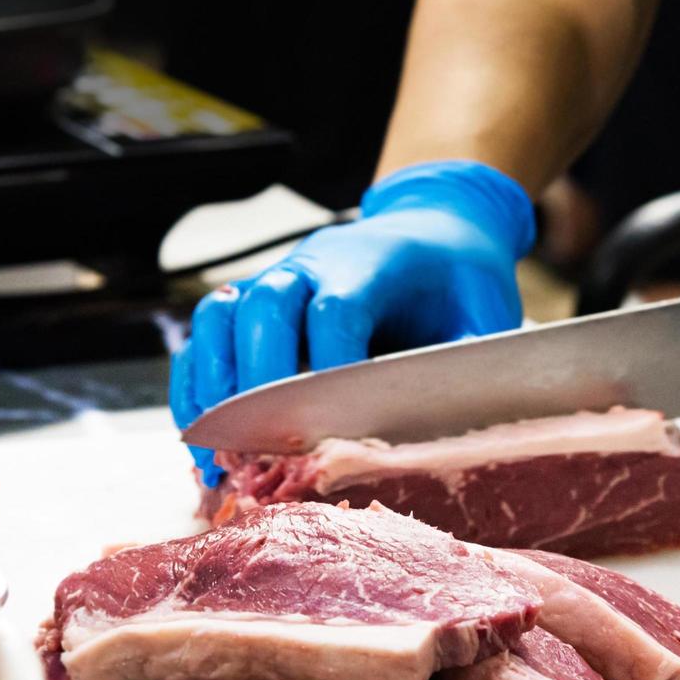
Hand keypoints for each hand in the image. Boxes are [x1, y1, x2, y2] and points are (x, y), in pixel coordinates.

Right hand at [171, 160, 535, 484]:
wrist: (434, 231)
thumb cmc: (457, 279)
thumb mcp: (484, 313)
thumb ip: (470, 361)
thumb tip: (460, 422)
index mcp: (373, 263)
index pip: (337, 308)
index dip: (329, 364)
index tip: (330, 424)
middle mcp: (313, 264)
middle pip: (266, 306)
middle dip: (261, 379)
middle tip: (264, 444)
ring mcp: (276, 280)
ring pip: (223, 314)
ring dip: (215, 382)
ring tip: (221, 449)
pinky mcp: (253, 303)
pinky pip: (207, 334)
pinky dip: (195, 384)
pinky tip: (201, 438)